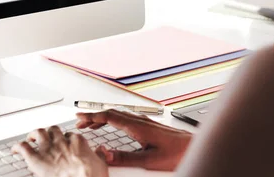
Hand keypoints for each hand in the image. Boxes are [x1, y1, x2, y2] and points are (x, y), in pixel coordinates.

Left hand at [12, 126, 108, 176]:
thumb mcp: (101, 165)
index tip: (66, 142)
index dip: (67, 139)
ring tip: (31, 137)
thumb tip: (101, 151)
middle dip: (50, 132)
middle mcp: (62, 142)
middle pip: (54, 130)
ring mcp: (48, 149)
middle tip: (47, 136)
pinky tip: (15, 149)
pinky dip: (17, 146)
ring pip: (38, 133)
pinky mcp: (36, 158)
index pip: (71, 135)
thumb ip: (99, 155)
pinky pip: (23, 147)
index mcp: (78, 142)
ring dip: (33, 134)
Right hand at [76, 109, 192, 170]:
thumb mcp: (148, 160)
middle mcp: (140, 121)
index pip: (109, 116)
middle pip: (112, 113)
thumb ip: (125, 158)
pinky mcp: (149, 126)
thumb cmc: (176, 153)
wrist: (193, 147)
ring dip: (103, 118)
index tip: (80, 118)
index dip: (92, 116)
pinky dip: (113, 120)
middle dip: (94, 116)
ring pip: (118, 115)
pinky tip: (112, 126)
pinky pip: (125, 118)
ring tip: (92, 125)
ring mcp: (145, 122)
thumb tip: (105, 154)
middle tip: (80, 122)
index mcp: (138, 126)